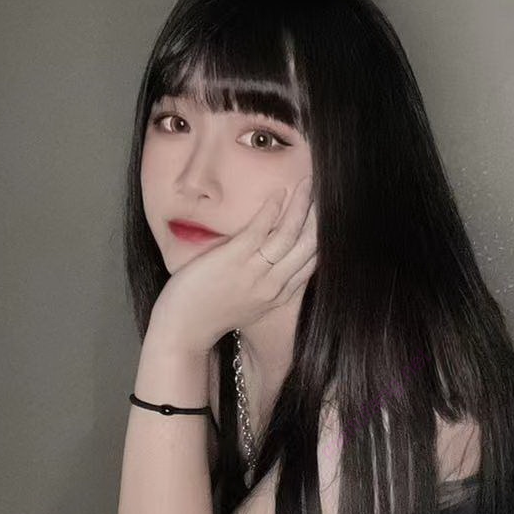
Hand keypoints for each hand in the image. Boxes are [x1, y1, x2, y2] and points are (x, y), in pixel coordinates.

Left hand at [147, 176, 317, 354]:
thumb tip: (274, 258)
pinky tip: (279, 193)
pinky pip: (260, 230)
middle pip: (309, 246)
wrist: (183, 330)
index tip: (330, 214)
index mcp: (280, 295)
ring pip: (289, 234)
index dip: (325, 236)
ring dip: (301, 205)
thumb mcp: (251, 304)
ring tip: (308, 183)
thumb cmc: (211, 313)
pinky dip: (273, 210)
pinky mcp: (234, 259)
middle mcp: (274, 284)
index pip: (313, 261)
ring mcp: (255, 272)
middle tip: (327, 191)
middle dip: (321, 216)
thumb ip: (267, 283)